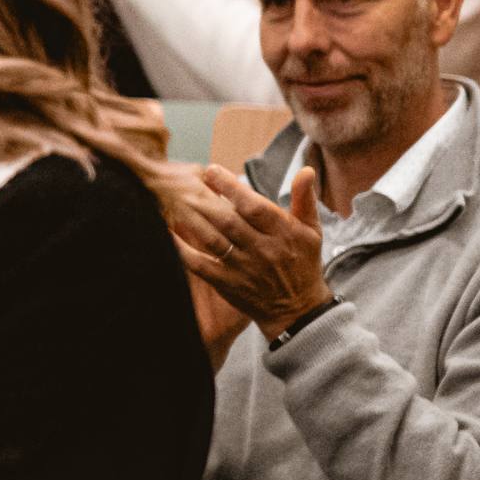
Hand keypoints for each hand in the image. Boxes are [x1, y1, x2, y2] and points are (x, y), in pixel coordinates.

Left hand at [170, 164, 334, 343]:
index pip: (254, 207)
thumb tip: (305, 170)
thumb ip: (304, 199)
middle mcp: (263, 250)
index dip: (231, 187)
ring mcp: (243, 268)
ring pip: (213, 240)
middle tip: (186, 181)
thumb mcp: (311, 230)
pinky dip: (183, 250)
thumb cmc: (303, 263)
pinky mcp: (228, 283)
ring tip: (176, 200)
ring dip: (193, 220)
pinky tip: (168, 233)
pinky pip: (200, 265)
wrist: (298, 309)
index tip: (212, 170)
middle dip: (206, 199)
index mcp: (283, 233)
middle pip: (229, 221)